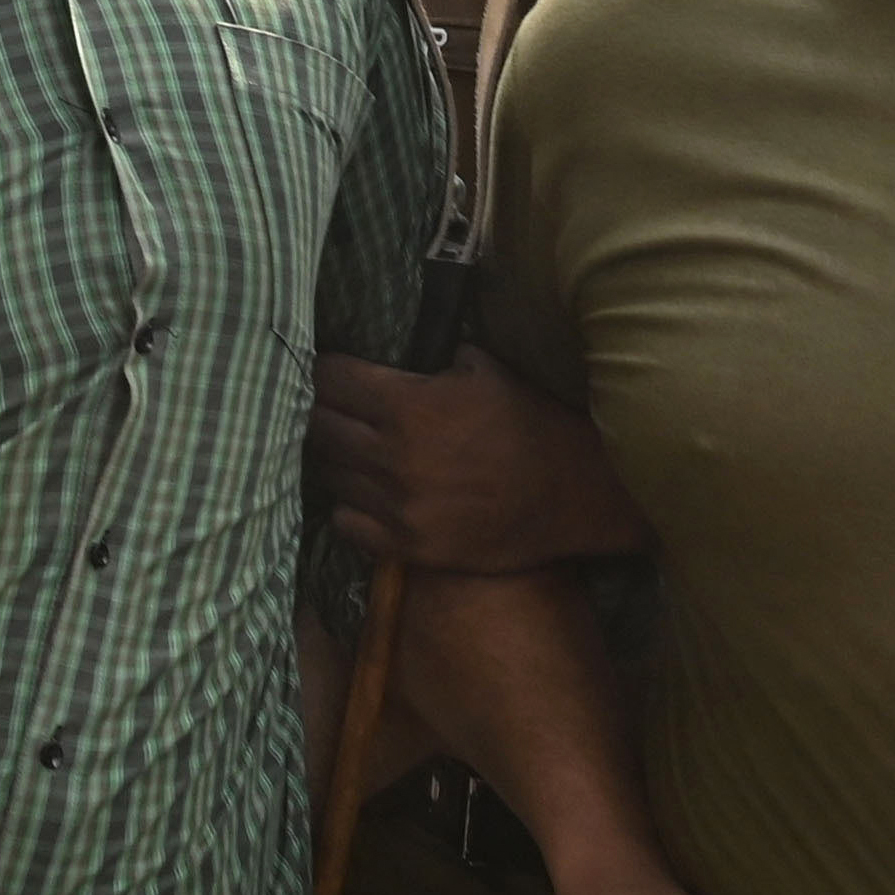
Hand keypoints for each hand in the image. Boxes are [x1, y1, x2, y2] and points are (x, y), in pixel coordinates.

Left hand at [313, 347, 644, 572]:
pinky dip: (349, 506)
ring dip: (334, 458)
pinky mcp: (408, 546)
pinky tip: (364, 495)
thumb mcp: (482, 368)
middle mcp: (392, 456)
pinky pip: (347, 523)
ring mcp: (397, 506)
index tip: (330, 372)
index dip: (326, 372)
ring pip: (329, 474)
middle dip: (322, 412)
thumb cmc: (531, 422)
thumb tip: (392, 348)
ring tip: (346, 450)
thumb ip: (429, 357)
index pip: (330, 380)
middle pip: (320, 427)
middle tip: (332, 409)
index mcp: (406, 404)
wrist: (574, 492)